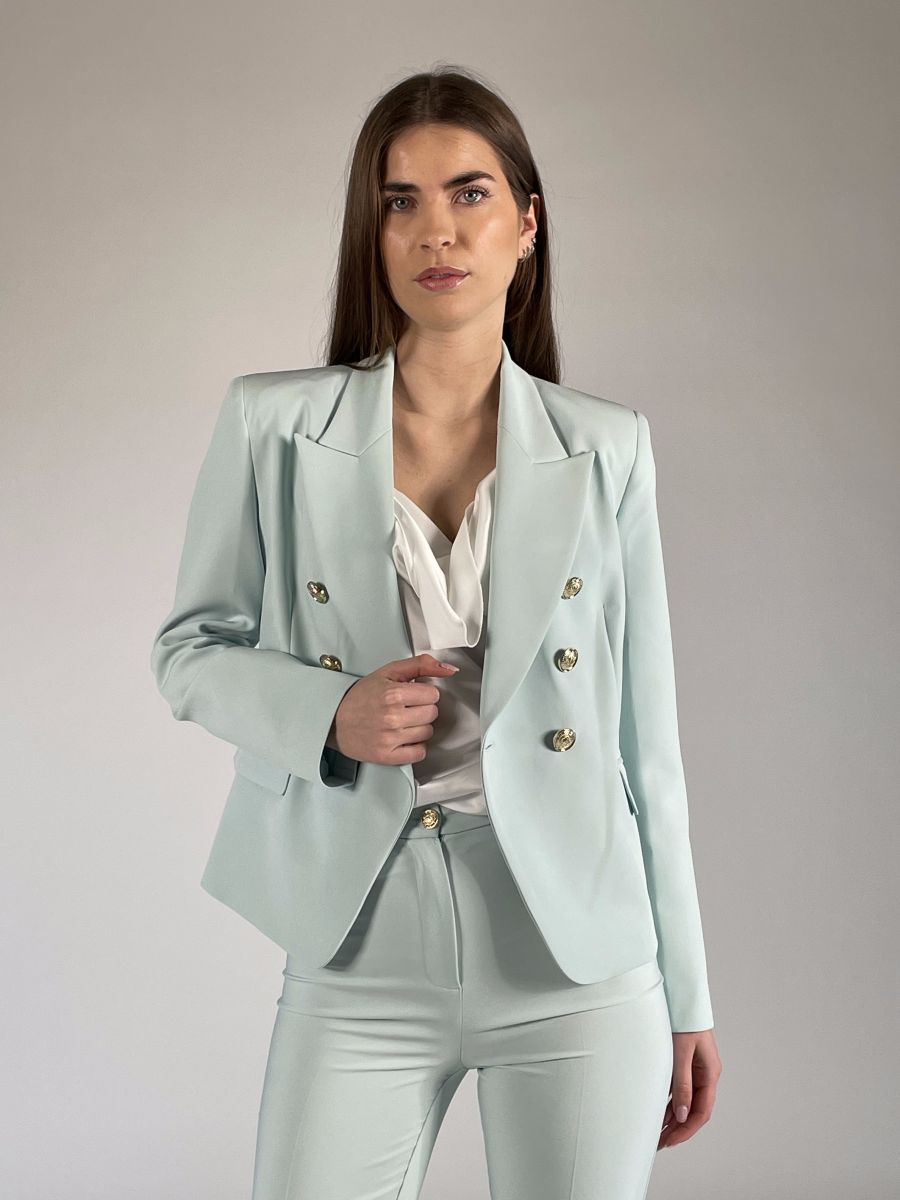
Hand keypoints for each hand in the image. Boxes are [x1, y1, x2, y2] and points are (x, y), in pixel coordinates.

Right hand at [326, 652, 459, 766]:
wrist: (334, 720)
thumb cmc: (362, 696)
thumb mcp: (389, 672)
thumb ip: (421, 665)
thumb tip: (451, 669)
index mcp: (393, 694)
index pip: (433, 695)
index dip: (423, 693)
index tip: (411, 694)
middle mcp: (392, 717)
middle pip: (432, 714)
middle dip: (422, 709)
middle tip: (405, 708)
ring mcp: (390, 739)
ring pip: (428, 733)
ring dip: (419, 727)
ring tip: (401, 722)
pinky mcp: (387, 756)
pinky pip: (420, 753)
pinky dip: (415, 746)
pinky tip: (403, 737)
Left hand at [658, 1028, 721, 1148]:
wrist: (682, 998)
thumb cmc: (684, 1020)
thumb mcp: (681, 1054)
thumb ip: (682, 1084)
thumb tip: (680, 1115)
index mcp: (710, 1073)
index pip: (701, 1111)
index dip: (686, 1129)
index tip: (671, 1140)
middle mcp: (705, 1074)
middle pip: (694, 1109)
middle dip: (679, 1128)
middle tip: (661, 1143)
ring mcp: (695, 1069)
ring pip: (685, 1100)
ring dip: (672, 1117)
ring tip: (658, 1133)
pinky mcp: (684, 1063)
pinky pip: (679, 1089)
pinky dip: (669, 1102)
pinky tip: (659, 1112)